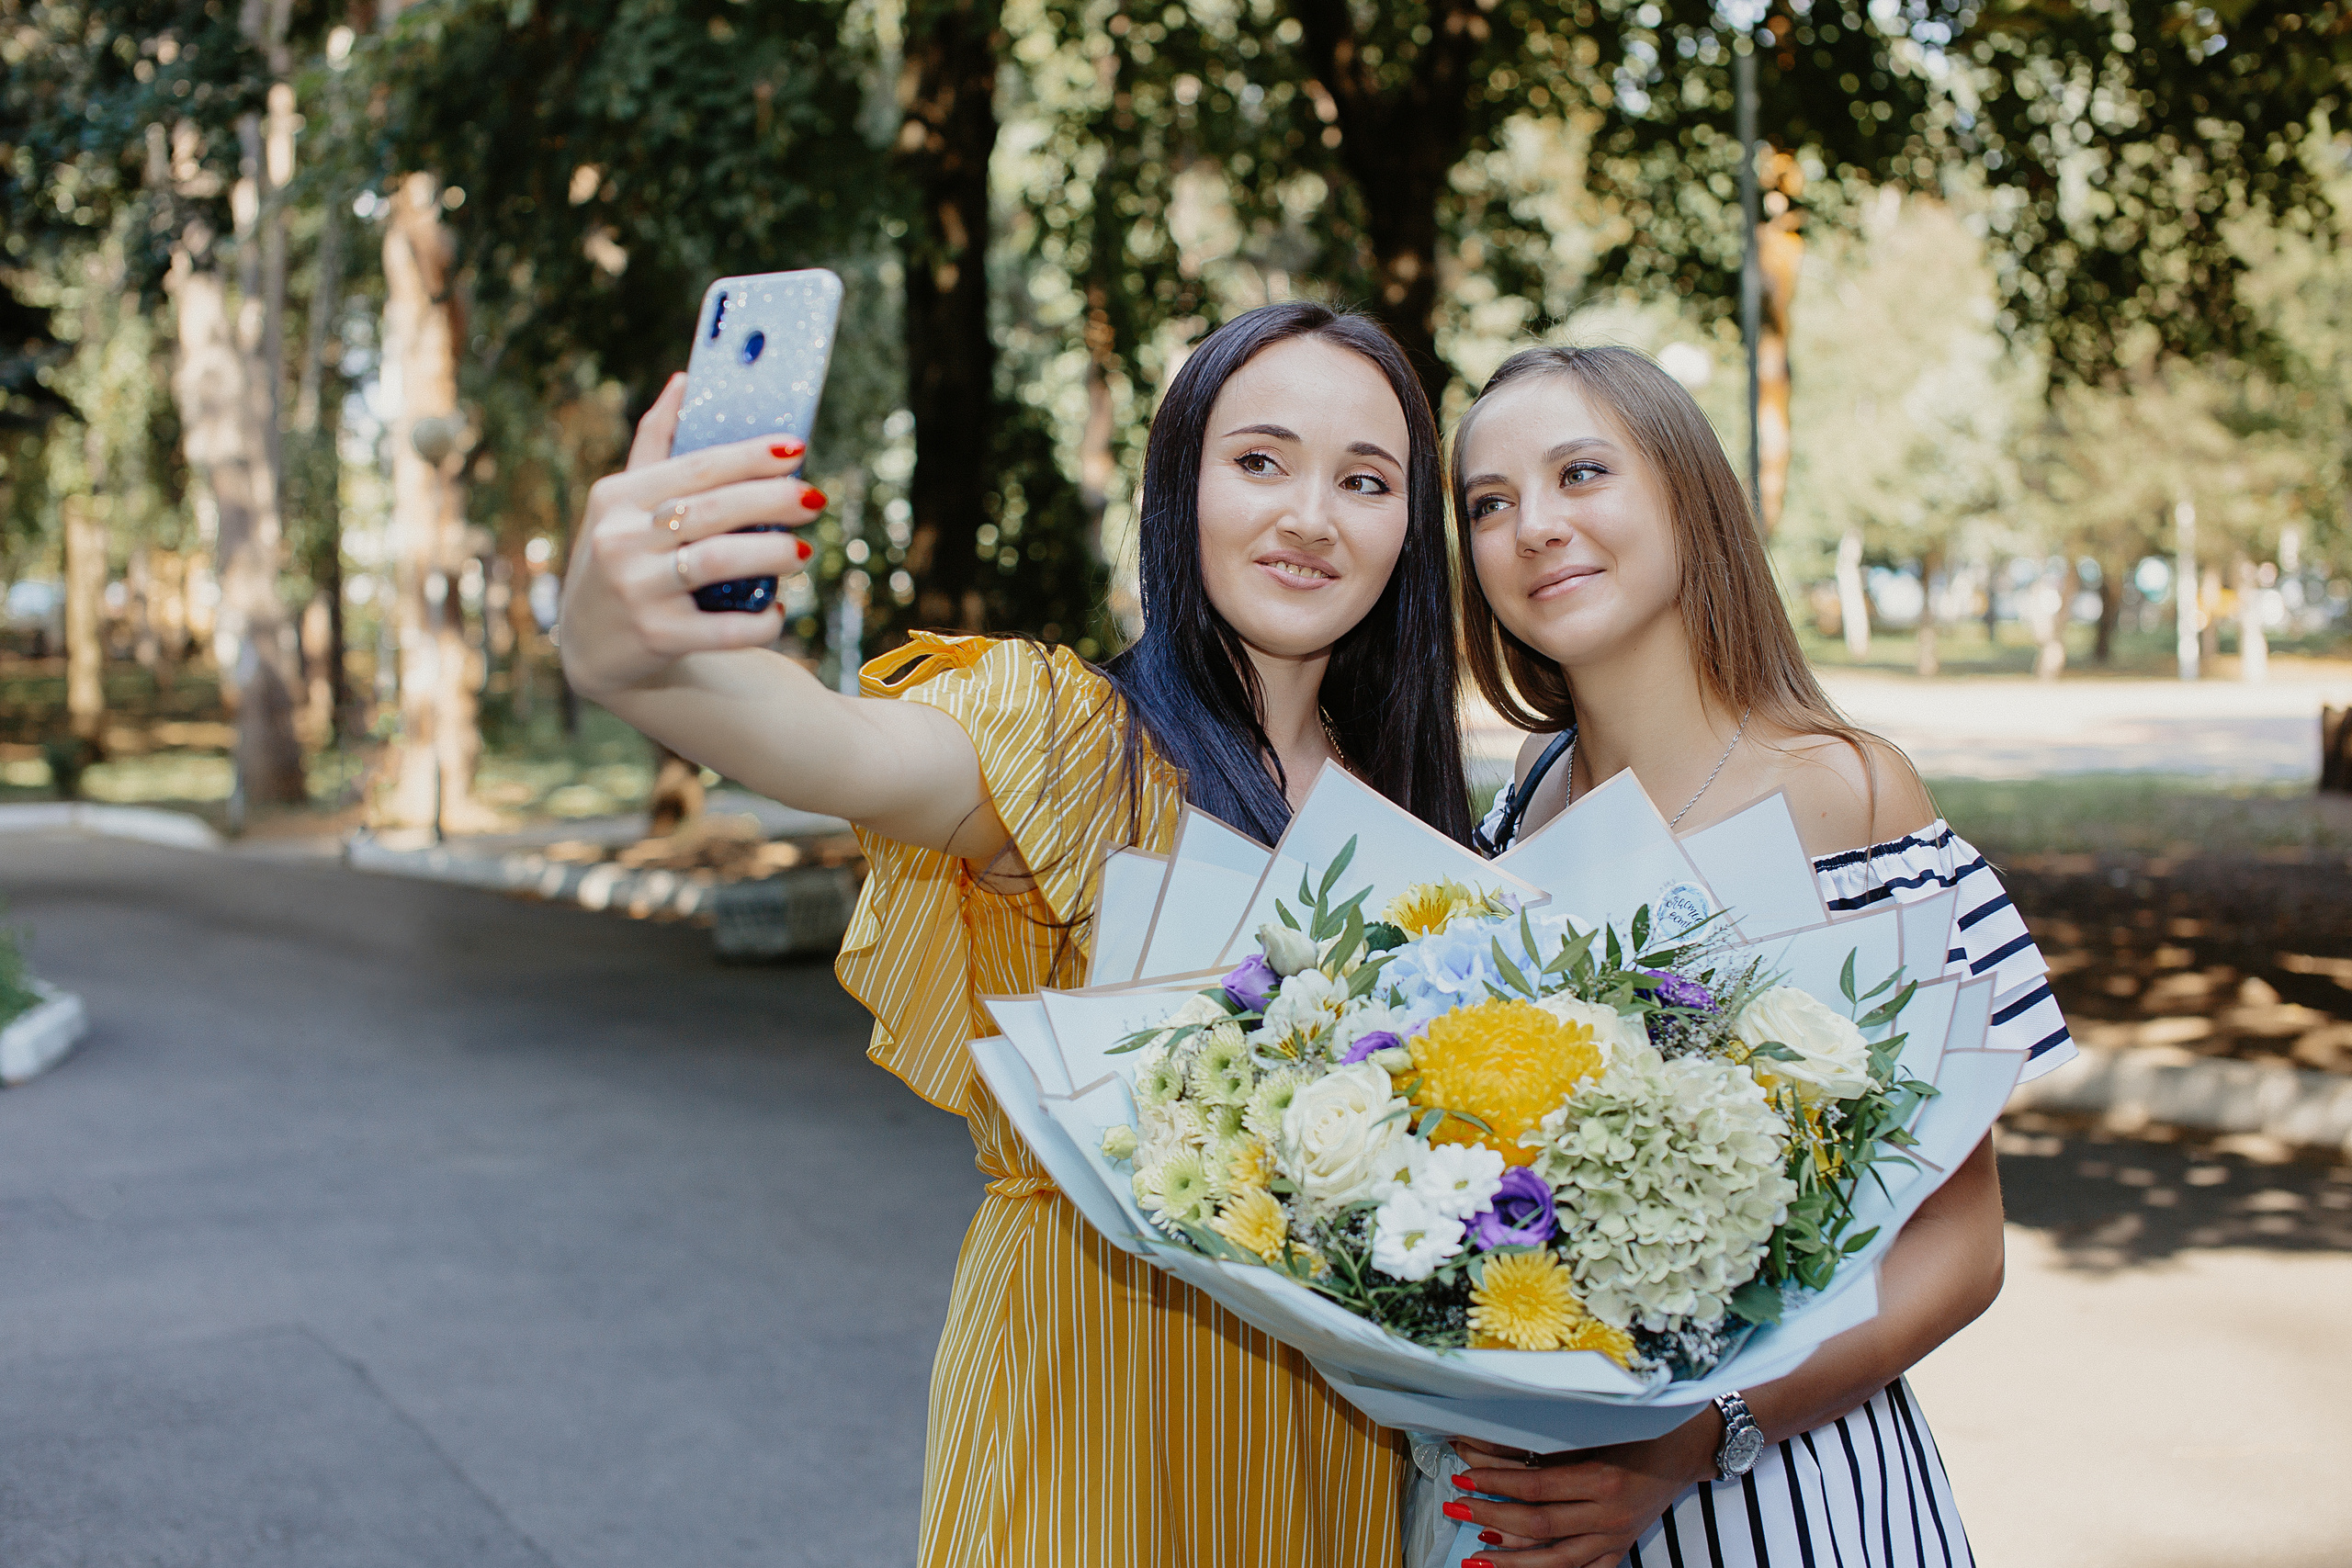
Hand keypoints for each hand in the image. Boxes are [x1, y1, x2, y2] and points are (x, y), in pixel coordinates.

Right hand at [558, 372, 827, 699]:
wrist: (588, 646)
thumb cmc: (621, 557)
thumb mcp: (622, 502)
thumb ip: (655, 442)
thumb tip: (686, 380)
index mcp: (617, 497)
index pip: (695, 466)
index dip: (751, 456)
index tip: (797, 450)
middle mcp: (620, 540)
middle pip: (713, 510)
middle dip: (773, 500)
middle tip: (815, 499)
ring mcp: (637, 591)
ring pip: (719, 562)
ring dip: (771, 554)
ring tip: (804, 552)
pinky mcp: (657, 637)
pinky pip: (725, 628)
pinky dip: (759, 620)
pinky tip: (777, 611)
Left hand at [1447, 1408, 1721, 1567]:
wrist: (1688, 1448)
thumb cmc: (1640, 1428)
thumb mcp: (1598, 1428)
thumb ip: (1551, 1442)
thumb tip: (1492, 1444)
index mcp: (1602, 1477)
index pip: (1536, 1487)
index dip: (1496, 1484)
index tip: (1464, 1476)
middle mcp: (1610, 1513)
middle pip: (1539, 1525)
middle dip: (1491, 1517)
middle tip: (1457, 1509)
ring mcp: (1616, 1536)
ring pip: (1557, 1561)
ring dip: (1512, 1562)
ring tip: (1476, 1559)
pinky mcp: (1622, 1548)